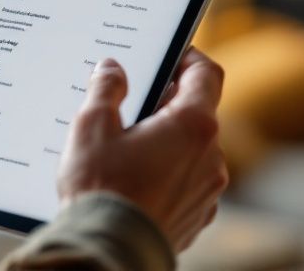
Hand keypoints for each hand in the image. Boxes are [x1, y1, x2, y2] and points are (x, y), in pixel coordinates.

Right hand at [58, 49, 228, 250]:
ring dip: (165, 142)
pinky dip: (166, 174)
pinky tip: (133, 181)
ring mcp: (208, 190)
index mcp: (192, 125)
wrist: (108, 250)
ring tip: (124, 149)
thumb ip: (107, 88)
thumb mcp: (92, 126)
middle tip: (129, 104)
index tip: (171, 54)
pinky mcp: (197, 216)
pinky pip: (186, 182)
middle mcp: (211, 156)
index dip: (189, 57)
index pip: (206, 74)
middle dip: (165, 104)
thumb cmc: (102, 189)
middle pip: (196, 113)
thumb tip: (113, 69)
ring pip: (192, 150)